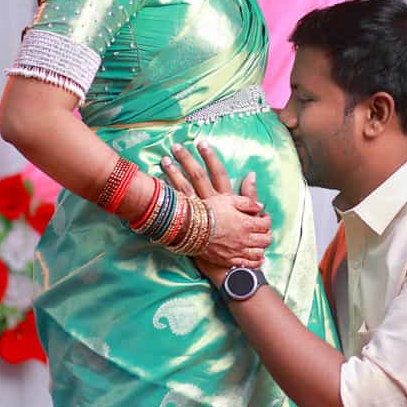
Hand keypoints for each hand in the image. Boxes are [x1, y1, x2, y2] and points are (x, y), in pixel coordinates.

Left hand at [161, 142, 271, 269]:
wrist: (227, 263)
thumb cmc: (240, 238)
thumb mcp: (249, 216)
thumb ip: (249, 196)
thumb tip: (251, 174)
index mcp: (224, 199)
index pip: (217, 172)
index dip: (209, 157)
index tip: (202, 143)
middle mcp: (209, 204)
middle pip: (196, 177)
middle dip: (186, 161)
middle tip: (176, 146)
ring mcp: (197, 215)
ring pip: (182, 190)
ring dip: (172, 174)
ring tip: (163, 160)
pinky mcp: (187, 225)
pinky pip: (173, 208)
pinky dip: (165, 196)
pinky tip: (156, 187)